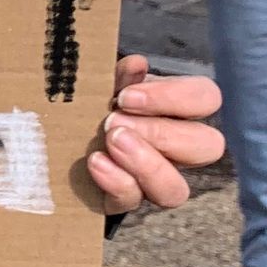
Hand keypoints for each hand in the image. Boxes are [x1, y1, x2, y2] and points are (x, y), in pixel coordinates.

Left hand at [87, 55, 223, 212]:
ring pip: (177, 189)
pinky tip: (95, 162)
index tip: (127, 96)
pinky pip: (133, 200)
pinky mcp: (124, 200)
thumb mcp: (106, 84)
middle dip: (162, 133)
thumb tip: (137, 65)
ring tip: (111, 142)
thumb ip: (122, 75)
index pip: (206, 98)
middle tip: (115, 122)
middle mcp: (176, 149)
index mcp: (177, 109)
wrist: (58, 135)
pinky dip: (116, 181)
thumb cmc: (92, 102)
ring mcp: (153, 180)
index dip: (174, 97)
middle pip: (207, 146)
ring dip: (146, 164)